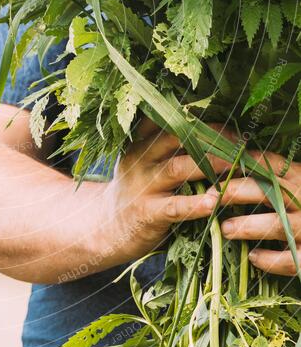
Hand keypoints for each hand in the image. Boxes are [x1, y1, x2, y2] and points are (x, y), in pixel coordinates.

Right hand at [104, 121, 233, 262]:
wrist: (106, 227)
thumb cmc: (139, 191)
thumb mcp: (145, 161)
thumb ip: (168, 145)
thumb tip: (216, 132)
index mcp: (142, 141)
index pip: (171, 119)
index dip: (203, 119)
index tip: (230, 123)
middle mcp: (141, 157)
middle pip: (177, 137)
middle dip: (212, 137)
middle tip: (240, 142)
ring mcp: (143, 185)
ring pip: (178, 168)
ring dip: (210, 165)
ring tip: (237, 165)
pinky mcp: (147, 213)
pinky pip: (173, 206)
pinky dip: (194, 204)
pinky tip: (213, 202)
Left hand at [220, 153, 300, 276]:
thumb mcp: (296, 184)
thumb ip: (274, 179)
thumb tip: (234, 162)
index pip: (270, 163)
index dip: (240, 162)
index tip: (212, 164)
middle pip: (270, 190)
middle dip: (236, 191)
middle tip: (210, 196)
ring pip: (279, 226)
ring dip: (249, 226)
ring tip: (225, 230)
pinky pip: (292, 261)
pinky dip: (271, 260)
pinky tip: (253, 257)